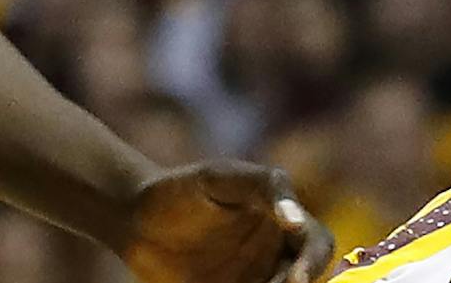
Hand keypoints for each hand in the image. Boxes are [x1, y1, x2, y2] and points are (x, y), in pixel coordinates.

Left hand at [123, 161, 334, 282]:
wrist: (133, 219)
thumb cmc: (182, 189)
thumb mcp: (222, 177)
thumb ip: (265, 187)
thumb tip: (296, 219)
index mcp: (283, 221)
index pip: (317, 243)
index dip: (314, 260)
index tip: (297, 278)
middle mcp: (274, 255)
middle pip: (305, 277)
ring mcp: (252, 280)